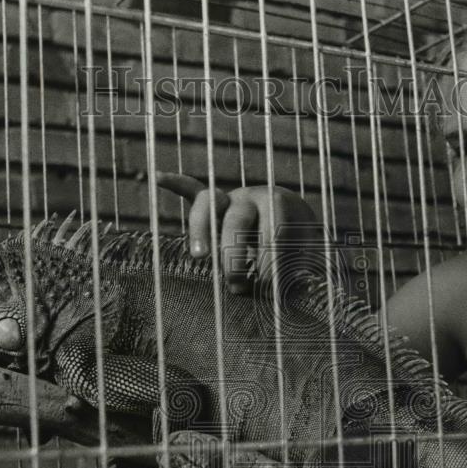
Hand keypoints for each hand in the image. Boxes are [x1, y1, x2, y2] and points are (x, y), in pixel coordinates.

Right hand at [157, 173, 324, 293]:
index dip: (270, 259)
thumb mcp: (308, 261)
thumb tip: (287, 291)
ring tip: (200, 256)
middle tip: (237, 285)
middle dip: (235, 253)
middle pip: (237, 219)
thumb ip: (299, 274)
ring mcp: (231, 199)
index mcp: (281, 206)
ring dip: (201, 229)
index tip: (269, 287)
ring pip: (209, 204)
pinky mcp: (215, 206)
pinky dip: (177, 184)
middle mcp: (253, 197)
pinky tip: (158, 176)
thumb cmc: (303, 248)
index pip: (273, 229)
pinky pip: (193, 191)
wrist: (297, 224)